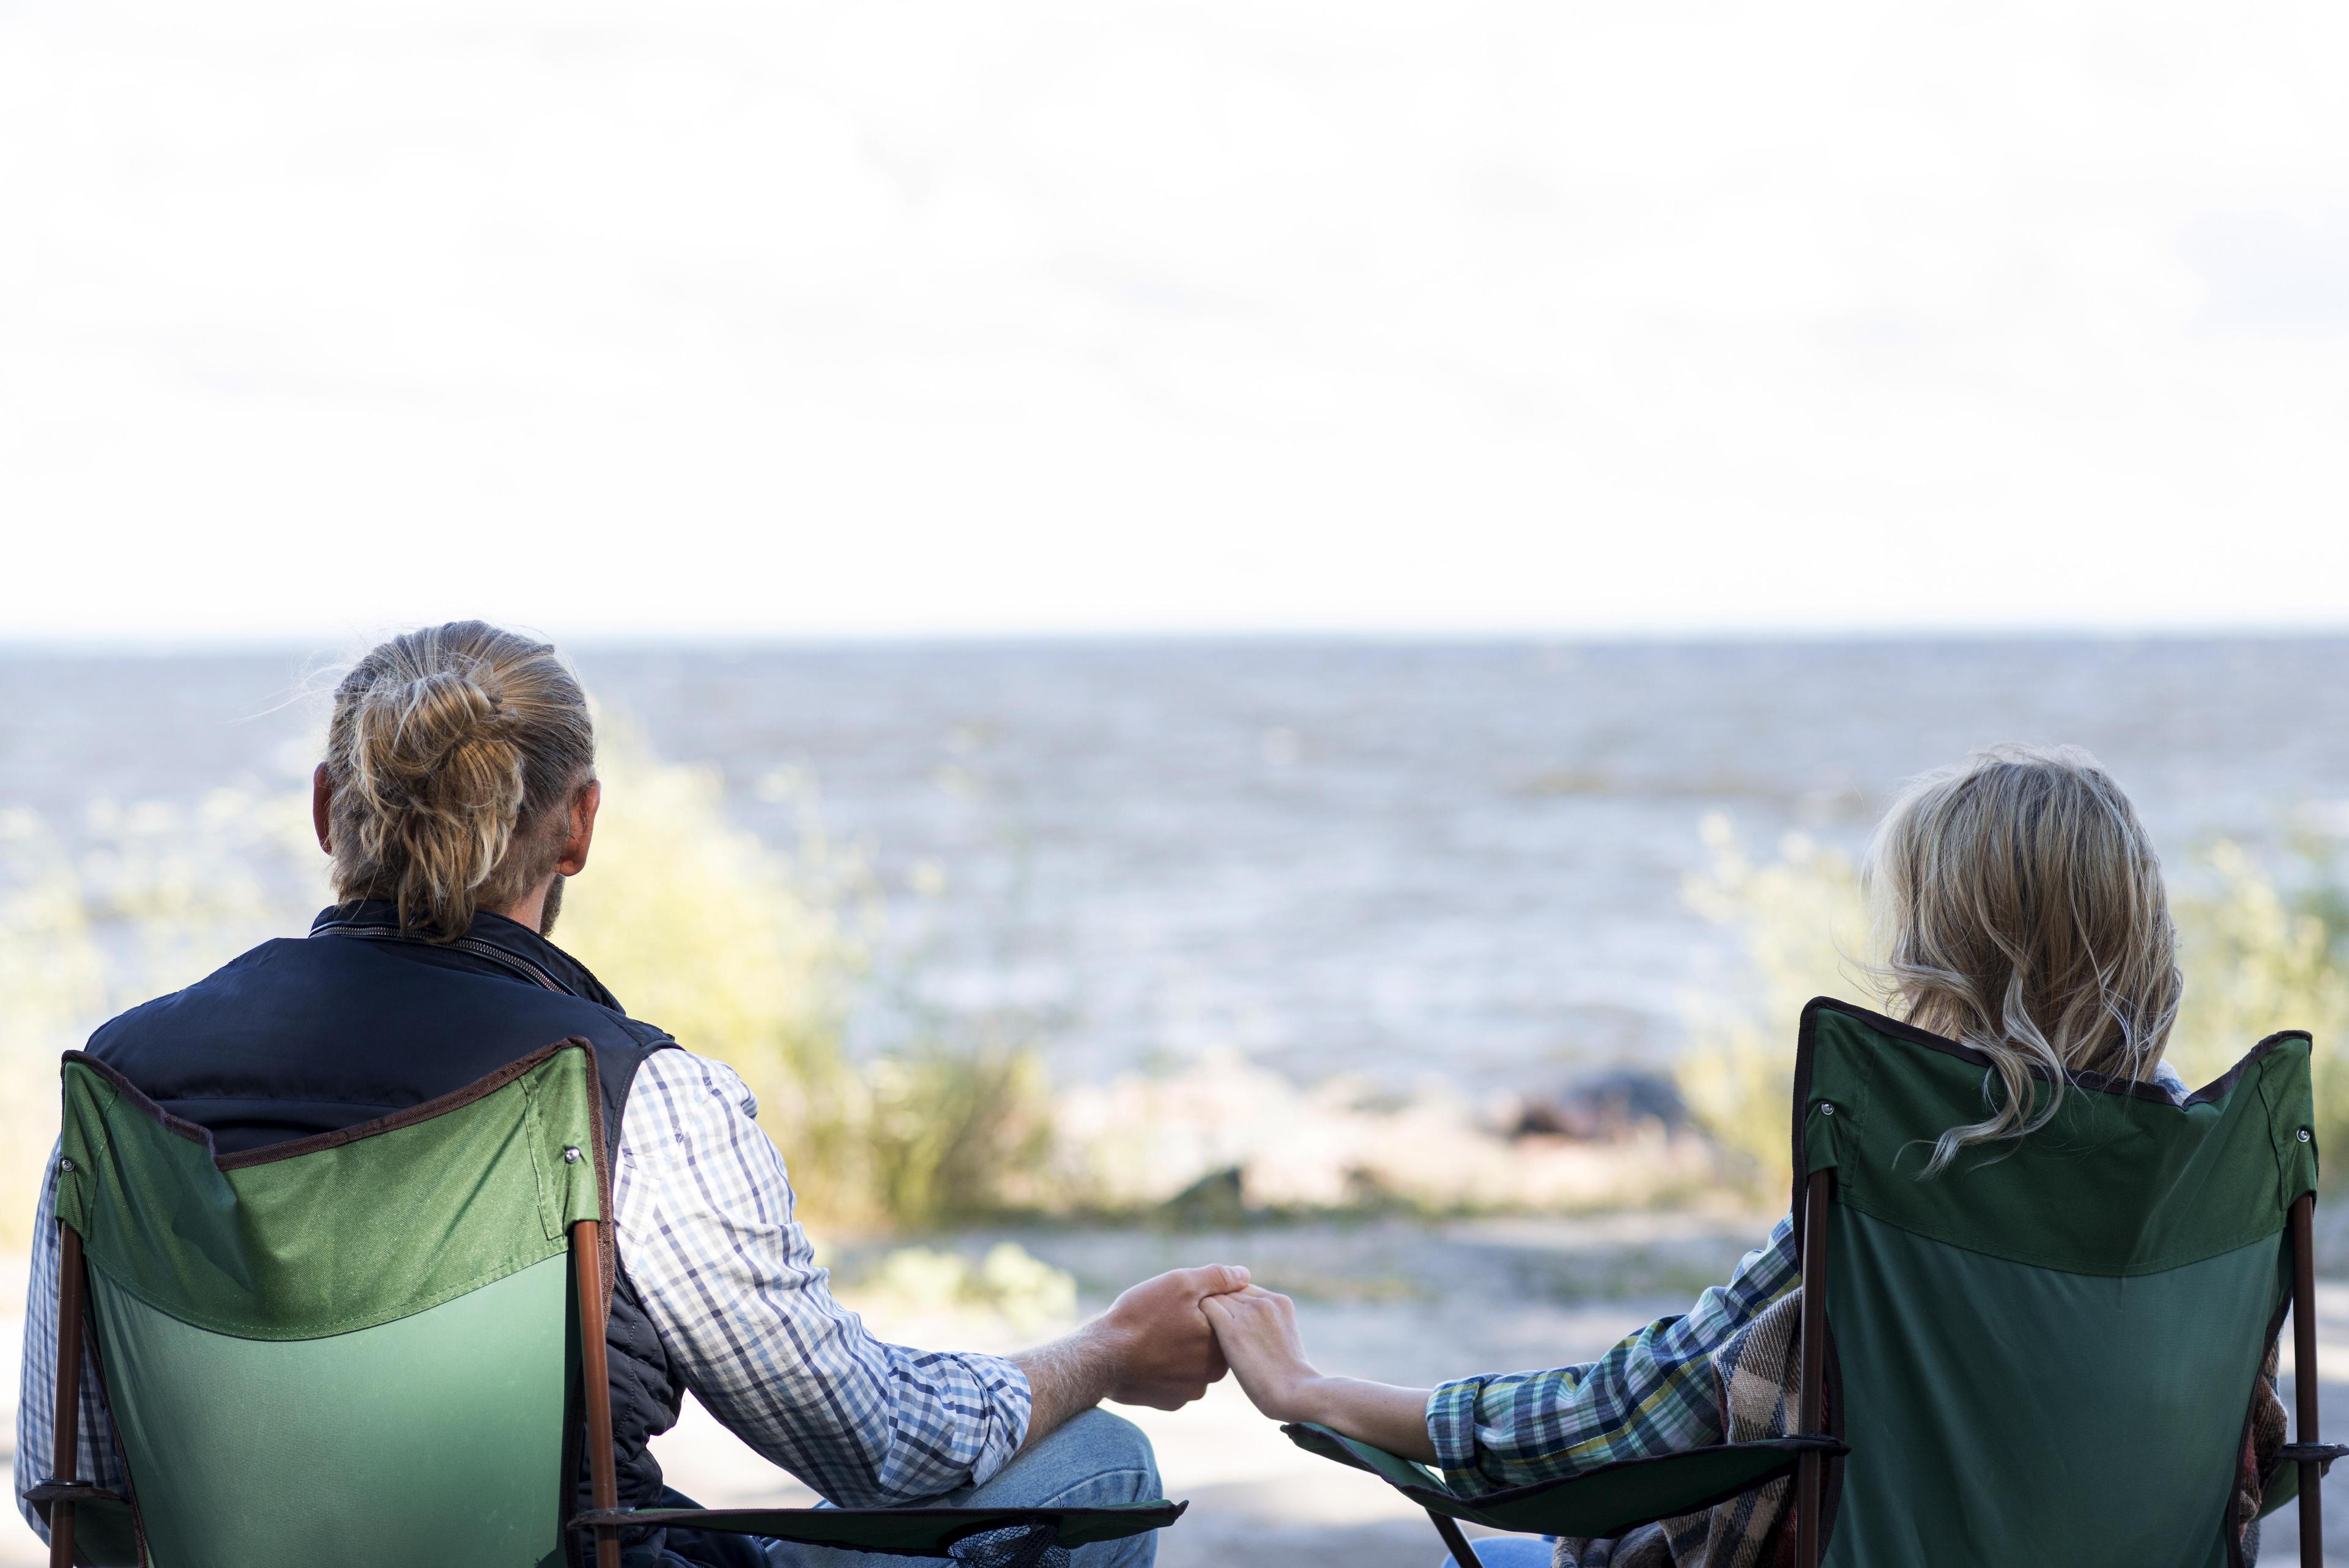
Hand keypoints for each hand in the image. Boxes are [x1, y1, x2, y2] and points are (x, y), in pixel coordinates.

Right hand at [1093, 1264, 1251, 1410]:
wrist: (1101, 1358)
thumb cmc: (1142, 1317)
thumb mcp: (1181, 1284)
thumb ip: (1218, 1278)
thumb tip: (1245, 1275)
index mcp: (1221, 1346)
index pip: (1226, 1322)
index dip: (1207, 1306)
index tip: (1182, 1301)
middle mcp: (1212, 1375)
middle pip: (1210, 1344)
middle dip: (1194, 1329)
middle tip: (1166, 1315)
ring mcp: (1190, 1393)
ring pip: (1193, 1363)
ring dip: (1180, 1350)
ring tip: (1155, 1334)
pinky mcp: (1169, 1403)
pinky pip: (1175, 1380)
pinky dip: (1165, 1367)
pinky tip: (1148, 1355)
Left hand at [1201, 1285, 1321, 1423]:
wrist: (1294, 1392)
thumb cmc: (1289, 1377)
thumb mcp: (1284, 1338)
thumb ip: (1268, 1324)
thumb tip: (1249, 1329)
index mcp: (1280, 1301)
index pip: (1244, 1289)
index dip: (1233, 1304)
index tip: (1225, 1321)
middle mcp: (1263, 1301)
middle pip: (1229, 1291)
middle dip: (1220, 1306)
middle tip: (1203, 1323)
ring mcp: (1248, 1313)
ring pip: (1216, 1297)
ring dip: (1207, 1311)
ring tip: (1197, 1329)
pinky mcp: (1231, 1329)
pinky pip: (1207, 1308)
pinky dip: (1198, 1317)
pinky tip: (1195, 1333)